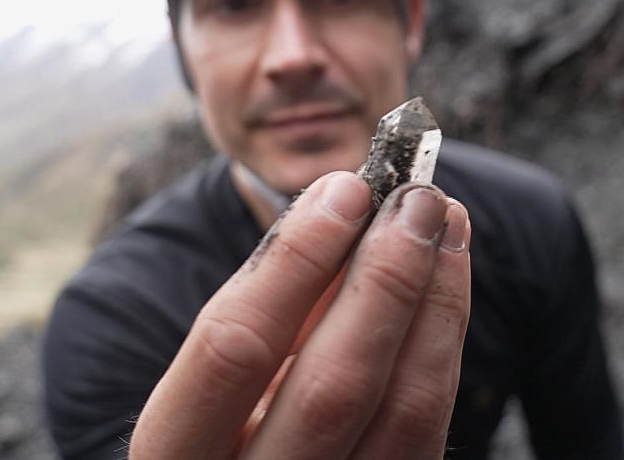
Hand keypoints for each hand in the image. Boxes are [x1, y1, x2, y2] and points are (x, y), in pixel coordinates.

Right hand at [129, 171, 471, 458]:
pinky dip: (446, 339)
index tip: (344, 189)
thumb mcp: (218, 370)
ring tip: (446, 221)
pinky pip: (431, 423)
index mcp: (176, 450)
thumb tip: (347, 209)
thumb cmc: (228, 412)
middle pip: (335, 387)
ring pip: (405, 409)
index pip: (236, 349)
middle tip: (416, 199)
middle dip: (385, 277)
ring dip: (436, 299)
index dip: (296, 261)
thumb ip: (270, 307)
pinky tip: (447, 278)